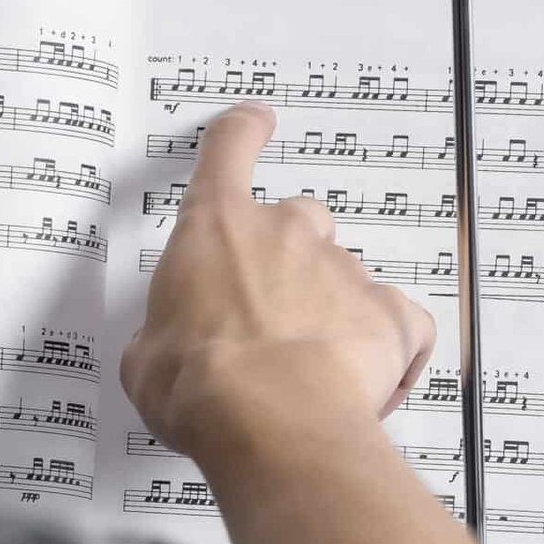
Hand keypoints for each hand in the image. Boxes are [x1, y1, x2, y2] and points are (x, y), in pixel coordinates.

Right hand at [120, 103, 435, 459]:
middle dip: (287, 259)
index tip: (253, 123)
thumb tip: (166, 350)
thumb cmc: (200, 385)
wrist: (272, 421)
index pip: (227, 151)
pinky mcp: (389, 314)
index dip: (241, 132)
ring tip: (308, 372)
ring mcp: (343, 270)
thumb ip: (161, 335)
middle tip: (267, 313)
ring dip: (329, 312)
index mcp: (216, 229)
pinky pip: (398, 322)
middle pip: (298, 219)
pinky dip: (389, 347)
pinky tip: (369, 383)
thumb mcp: (144, 359)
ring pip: (344, 277)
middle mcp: (286, 234)